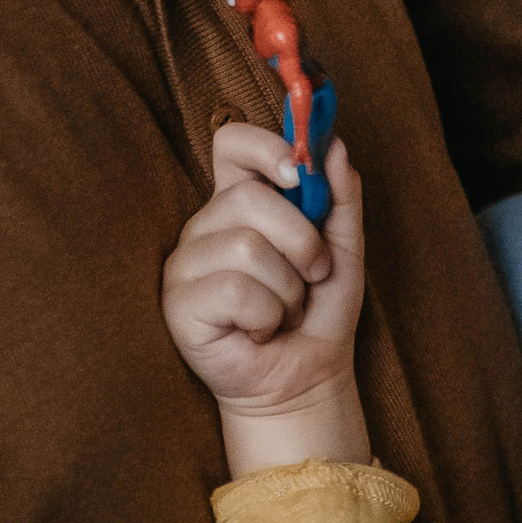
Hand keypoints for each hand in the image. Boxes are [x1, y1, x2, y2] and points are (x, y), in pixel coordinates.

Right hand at [161, 122, 371, 470]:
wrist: (307, 379)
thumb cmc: (318, 313)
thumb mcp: (343, 249)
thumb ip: (340, 197)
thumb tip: (333, 145)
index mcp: (240, 203)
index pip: (232, 144)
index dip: (264, 145)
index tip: (299, 171)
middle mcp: (206, 226)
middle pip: (249, 198)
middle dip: (301, 241)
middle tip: (313, 275)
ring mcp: (186, 264)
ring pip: (246, 247)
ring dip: (287, 288)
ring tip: (284, 311)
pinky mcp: (178, 305)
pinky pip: (233, 290)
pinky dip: (266, 314)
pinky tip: (259, 330)